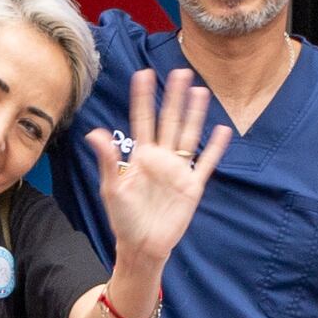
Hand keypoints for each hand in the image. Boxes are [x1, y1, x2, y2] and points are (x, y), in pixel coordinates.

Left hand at [87, 66, 235, 267]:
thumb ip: (108, 160)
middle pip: (169, 120)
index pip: (142, 119)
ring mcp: (178, 170)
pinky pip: (207, 163)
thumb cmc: (123, 219)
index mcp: (140, 156)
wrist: (142, 246)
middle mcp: (161, 158)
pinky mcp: (192, 186)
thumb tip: (95, 133)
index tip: (144, 74)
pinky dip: (215, 148)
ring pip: (189, 135)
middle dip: (173, 96)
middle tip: (180, 71)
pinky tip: (222, 130)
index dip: (143, 97)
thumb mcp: (112, 188)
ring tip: (201, 91)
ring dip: (195, 114)